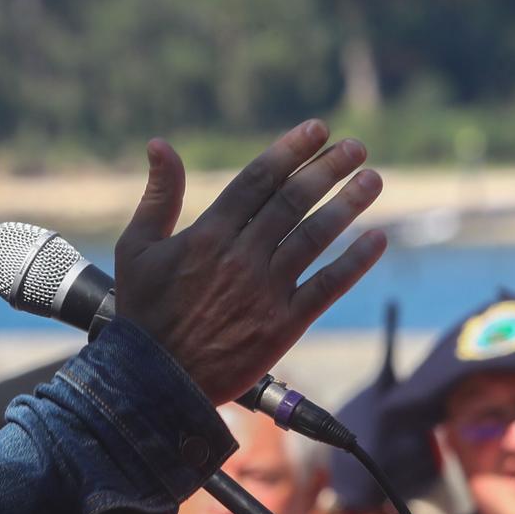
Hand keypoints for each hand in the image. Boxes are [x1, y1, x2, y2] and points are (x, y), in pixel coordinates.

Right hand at [114, 120, 384, 403]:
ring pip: (315, 236)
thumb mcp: (137, 248)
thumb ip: (157, 196)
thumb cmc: (143, 314)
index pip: (259, 180)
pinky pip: (327, 286)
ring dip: (348, 204)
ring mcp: (265, 290)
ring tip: (373, 179)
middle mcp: (242, 256)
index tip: (317, 130)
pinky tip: (377, 239)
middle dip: (328, 169)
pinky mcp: (284, 324)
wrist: (155, 383)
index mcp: (208, 234)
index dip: (291, 151)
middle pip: (293, 201)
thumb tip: (160, 144)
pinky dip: (354, 262)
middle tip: (356, 146)